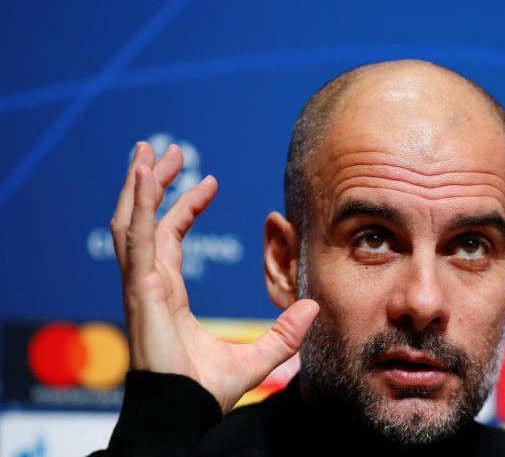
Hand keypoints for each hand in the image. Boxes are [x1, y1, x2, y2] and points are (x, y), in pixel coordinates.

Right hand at [110, 141, 318, 413]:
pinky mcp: (141, 290)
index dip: (184, 207)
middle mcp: (150, 284)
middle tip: (162, 150)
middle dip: (153, 184)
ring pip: (132, 223)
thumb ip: (285, 333)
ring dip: (139, 186)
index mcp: (169, 293)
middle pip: (145, 221)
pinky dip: (137, 207)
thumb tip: (314, 306)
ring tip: (147, 151)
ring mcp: (141, 286)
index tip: (209, 181)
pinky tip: (143, 177)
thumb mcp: (260, 355)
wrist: (187, 412)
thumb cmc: (208, 390)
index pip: (170, 237)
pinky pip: (136, 240)